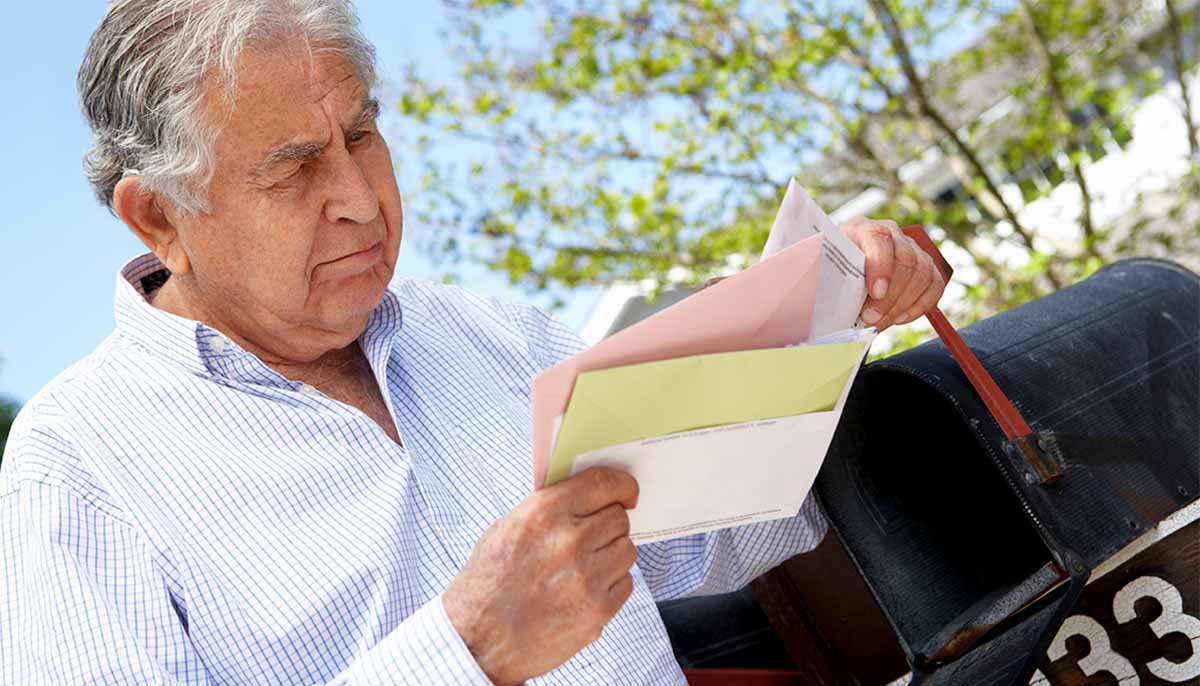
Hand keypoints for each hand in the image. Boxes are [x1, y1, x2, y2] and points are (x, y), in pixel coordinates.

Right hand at [443, 467, 639, 684]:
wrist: (477, 639)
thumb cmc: (488, 583)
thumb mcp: (508, 528)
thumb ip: (549, 510)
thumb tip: (586, 499)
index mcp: (545, 514)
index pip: (604, 483)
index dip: (622, 485)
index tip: (627, 492)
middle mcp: (569, 542)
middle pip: (619, 519)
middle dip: (609, 525)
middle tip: (594, 537)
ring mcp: (587, 578)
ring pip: (626, 550)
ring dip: (612, 555)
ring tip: (584, 567)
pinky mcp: (597, 611)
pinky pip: (626, 583)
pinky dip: (612, 584)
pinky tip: (584, 590)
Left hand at [841, 217, 945, 332]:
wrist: (844, 268)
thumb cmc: (833, 271)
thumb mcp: (826, 270)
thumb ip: (830, 279)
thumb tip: (835, 304)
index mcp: (863, 229)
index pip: (880, 240)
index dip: (881, 267)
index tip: (875, 293)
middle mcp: (892, 234)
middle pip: (906, 260)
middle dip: (891, 296)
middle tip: (872, 319)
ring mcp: (912, 248)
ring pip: (923, 274)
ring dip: (903, 305)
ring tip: (880, 322)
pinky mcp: (926, 266)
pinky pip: (935, 285)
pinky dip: (920, 306)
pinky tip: (899, 318)